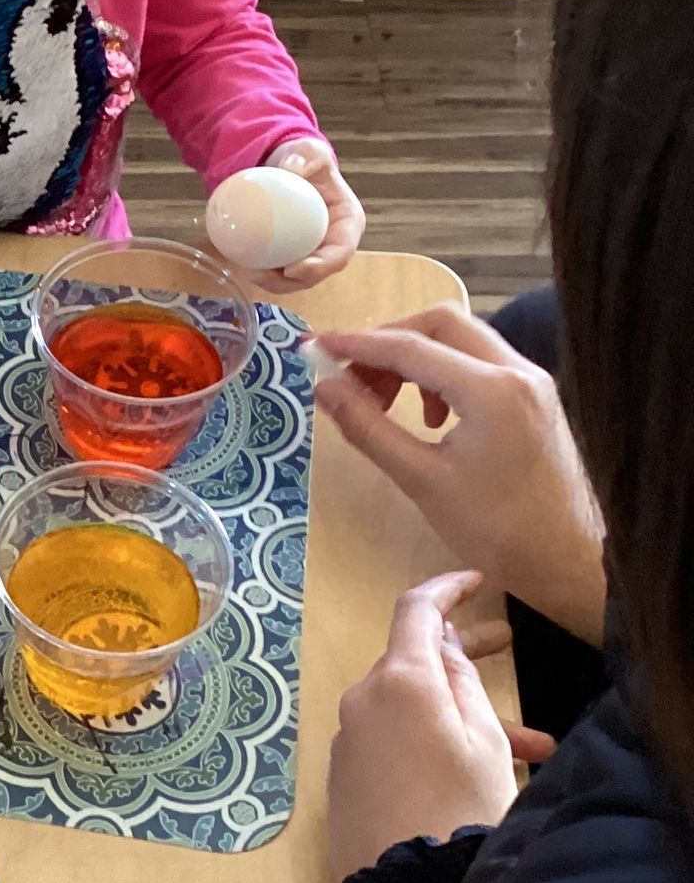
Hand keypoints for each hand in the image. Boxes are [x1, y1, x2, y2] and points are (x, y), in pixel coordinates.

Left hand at [258, 136, 363, 289]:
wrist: (289, 167)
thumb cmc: (305, 161)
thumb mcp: (309, 152)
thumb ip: (307, 156)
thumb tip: (292, 168)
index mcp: (348, 224)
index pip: (340, 253)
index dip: (320, 267)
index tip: (292, 269)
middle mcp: (334, 243)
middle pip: (318, 274)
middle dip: (292, 282)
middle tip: (262, 274)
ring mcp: (315, 252)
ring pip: (298, 279)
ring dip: (275, 283)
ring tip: (251, 273)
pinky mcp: (295, 254)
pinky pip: (281, 271)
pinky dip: (265, 274)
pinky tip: (245, 267)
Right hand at [311, 304, 605, 645]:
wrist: (565, 559)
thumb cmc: (495, 530)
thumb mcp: (421, 479)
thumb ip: (368, 427)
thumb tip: (324, 388)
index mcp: (491, 390)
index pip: (411, 348)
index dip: (357, 345)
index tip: (316, 347)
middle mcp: (517, 371)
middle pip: (440, 324)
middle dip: (389, 342)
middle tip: (352, 376)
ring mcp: (531, 380)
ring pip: (462, 339)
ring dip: (416, 358)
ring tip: (384, 401)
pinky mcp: (535, 396)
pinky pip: (481, 362)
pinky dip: (444, 373)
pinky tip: (428, 416)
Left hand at [327, 570, 550, 882]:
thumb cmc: (461, 808)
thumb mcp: (482, 738)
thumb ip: (462, 680)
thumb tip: (442, 644)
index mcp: (399, 679)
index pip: (415, 610)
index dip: (447, 589)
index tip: (476, 582)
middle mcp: (362, 700)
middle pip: (412, 660)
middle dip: (463, 655)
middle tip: (509, 646)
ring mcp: (347, 739)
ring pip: (410, 709)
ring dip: (459, 715)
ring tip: (529, 746)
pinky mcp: (343, 775)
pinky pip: (391, 742)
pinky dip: (429, 743)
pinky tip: (474, 773)